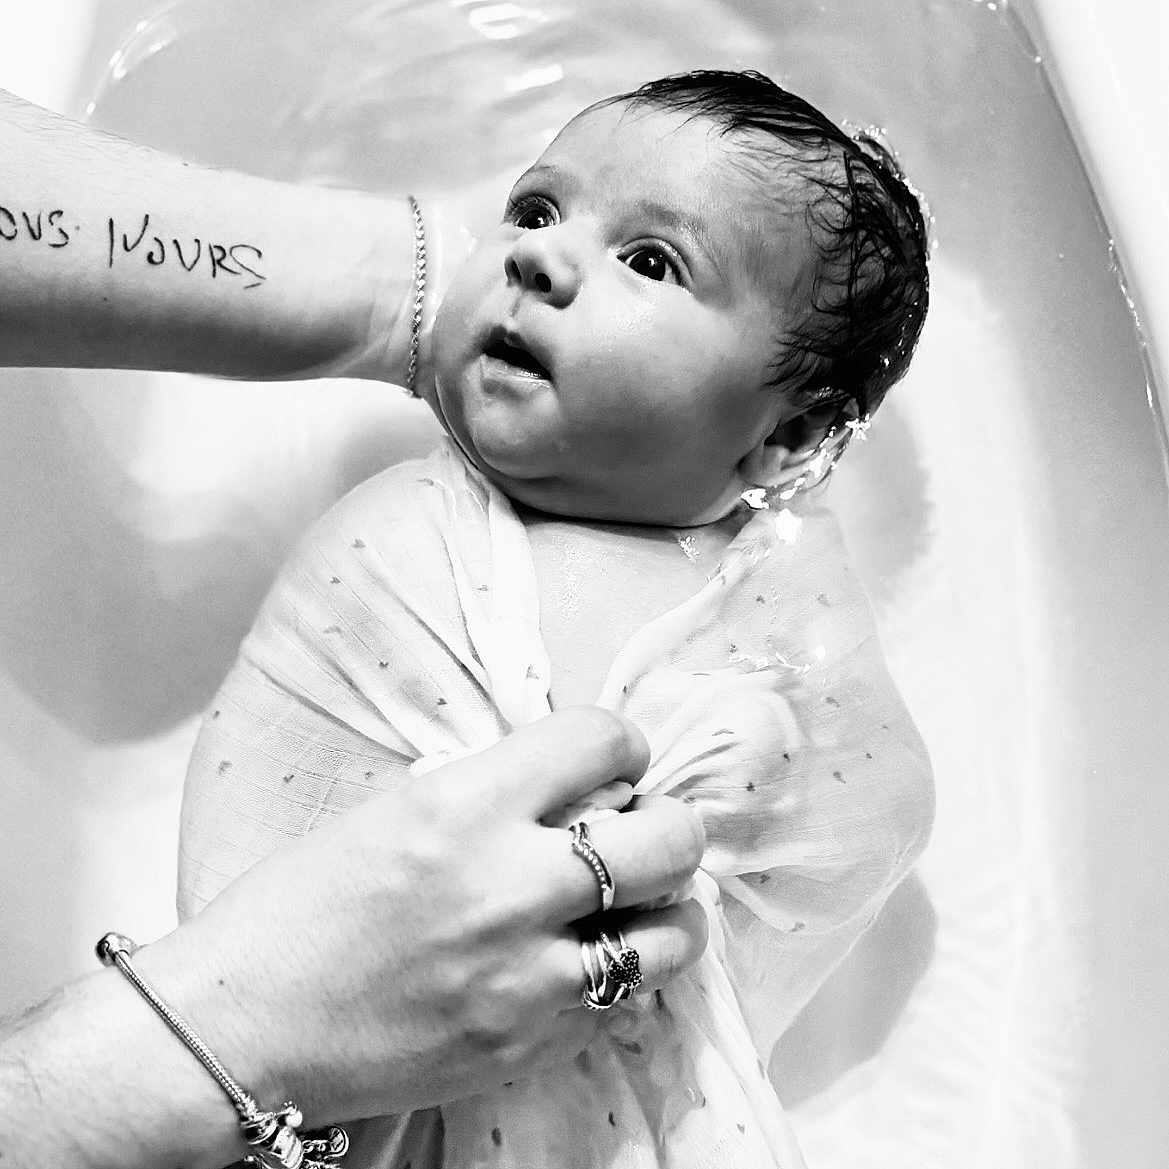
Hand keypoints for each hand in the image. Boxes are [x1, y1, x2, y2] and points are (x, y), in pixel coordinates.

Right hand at [138, 707, 706, 1126]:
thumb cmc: (298, 909)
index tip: (616, 761)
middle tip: (646, 831)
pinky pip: (626, 1004)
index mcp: (465, 807)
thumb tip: (581, 785)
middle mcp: (510, 886)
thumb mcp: (397, 811)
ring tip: (635, 905)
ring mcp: (527, 975)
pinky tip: (587, 964)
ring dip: (667, 910)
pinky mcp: (528, 1045)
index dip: (623, 743)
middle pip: (668, 838)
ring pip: (674, 933)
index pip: (603, 740)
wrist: (243, 1029)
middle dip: (671, 825)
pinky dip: (622, 978)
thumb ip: (494, 792)